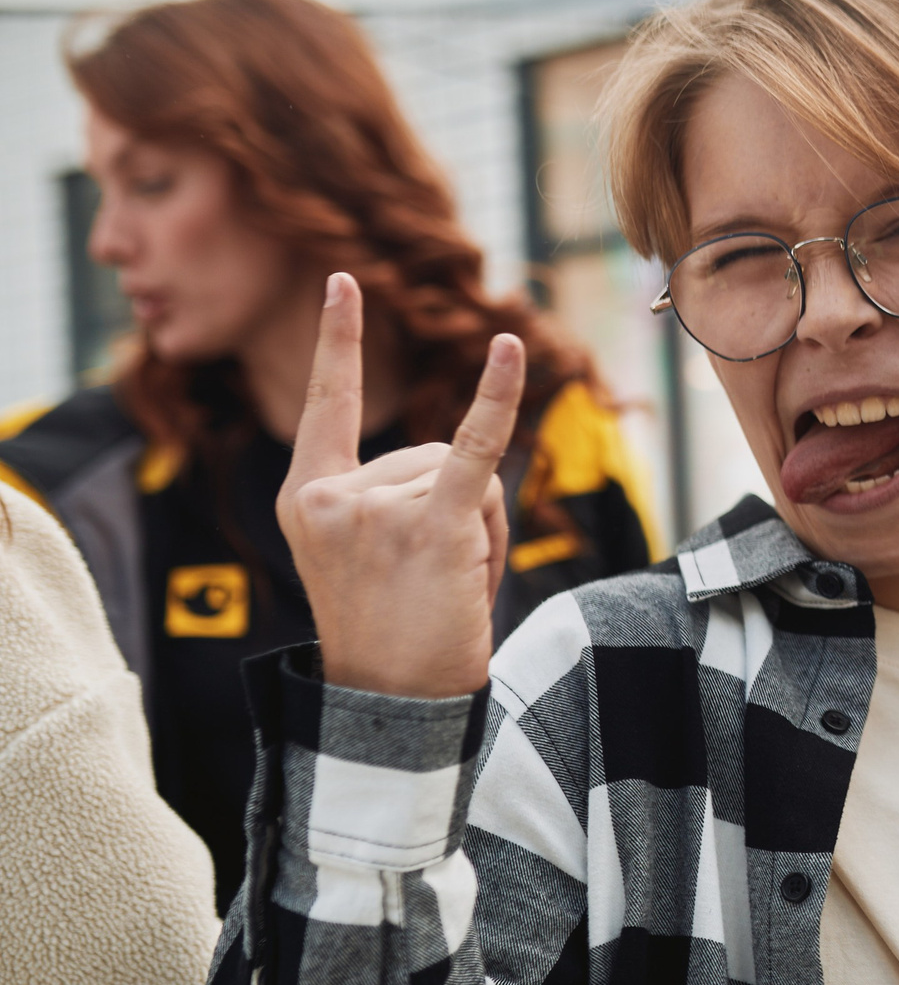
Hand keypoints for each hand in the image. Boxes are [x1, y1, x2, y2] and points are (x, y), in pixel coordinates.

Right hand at [277, 274, 522, 698]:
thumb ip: (397, 495)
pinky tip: (507, 347)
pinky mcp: (430, 526)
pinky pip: (475, 449)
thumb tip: (471, 448)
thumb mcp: (370, 554)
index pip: (326, 403)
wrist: (392, 702)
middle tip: (440, 581)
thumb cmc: (394, 633)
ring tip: (456, 587)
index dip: (337, 341)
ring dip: (485, 527)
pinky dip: (498, 398)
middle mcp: (331, 494)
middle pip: (431, 453)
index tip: (342, 282)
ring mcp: (376, 509)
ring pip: (466, 473)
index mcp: (305, 496)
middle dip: (458, 509)